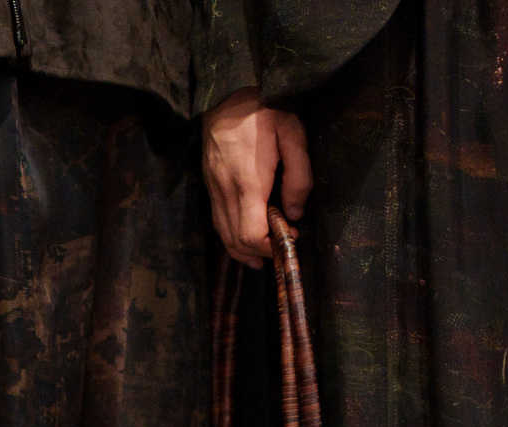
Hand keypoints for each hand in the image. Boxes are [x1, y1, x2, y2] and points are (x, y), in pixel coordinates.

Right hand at [202, 87, 311, 267]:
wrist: (226, 91)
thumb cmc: (264, 109)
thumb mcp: (293, 134)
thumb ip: (299, 176)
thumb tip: (294, 213)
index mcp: (247, 182)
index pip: (251, 235)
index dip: (270, 246)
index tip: (290, 238)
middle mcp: (225, 191)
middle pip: (236, 241)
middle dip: (258, 253)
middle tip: (280, 249)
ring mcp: (213, 188)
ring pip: (223, 234)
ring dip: (242, 250)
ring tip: (262, 254)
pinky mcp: (208, 183)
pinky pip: (217, 220)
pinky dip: (231, 235)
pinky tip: (244, 237)